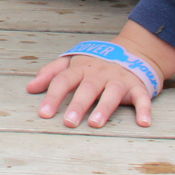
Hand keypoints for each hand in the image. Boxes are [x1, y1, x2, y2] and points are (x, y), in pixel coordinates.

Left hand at [27, 21, 174, 127]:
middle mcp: (99, 73)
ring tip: (95, 123)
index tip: (43, 114)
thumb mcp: (72, 63)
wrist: (133, 50)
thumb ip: (50, 74)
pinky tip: (143, 122)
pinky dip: (144, 109)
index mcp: (80, 68)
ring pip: (111, 93)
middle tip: (68, 122)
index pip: (63, 81)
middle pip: (87, 88)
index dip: (52, 97)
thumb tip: (29, 87)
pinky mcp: (138, 86)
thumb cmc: (96, 63)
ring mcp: (119, 79)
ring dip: (104, 108)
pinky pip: (142, 97)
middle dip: (77, 105)